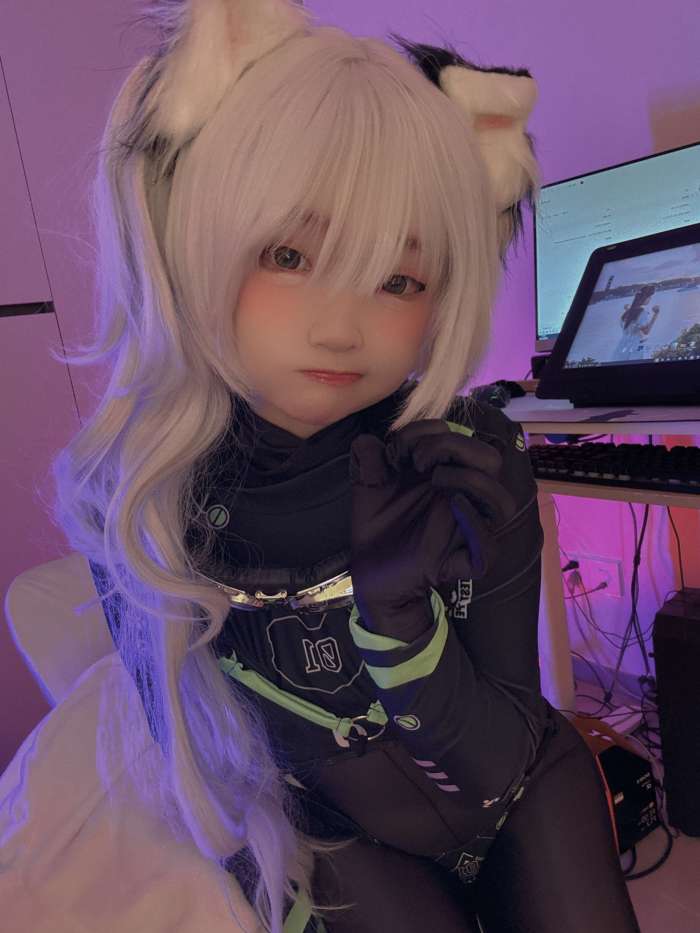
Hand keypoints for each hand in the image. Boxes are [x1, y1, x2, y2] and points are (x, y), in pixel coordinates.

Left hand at [349, 420, 517, 639]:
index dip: (429, 432)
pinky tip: (452, 505)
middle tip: (420, 460)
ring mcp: (465, 530)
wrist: (369, 573)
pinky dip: (474, 524)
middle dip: (456, 447)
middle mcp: (462, 497)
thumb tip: (368, 440)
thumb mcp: (368, 485)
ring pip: (502, 502)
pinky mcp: (459, 562)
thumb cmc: (378, 525)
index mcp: (446, 474)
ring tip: (436, 478)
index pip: (462, 437)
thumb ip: (368, 459)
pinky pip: (487, 549)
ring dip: (472, 479)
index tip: (396, 452)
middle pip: (491, 461)